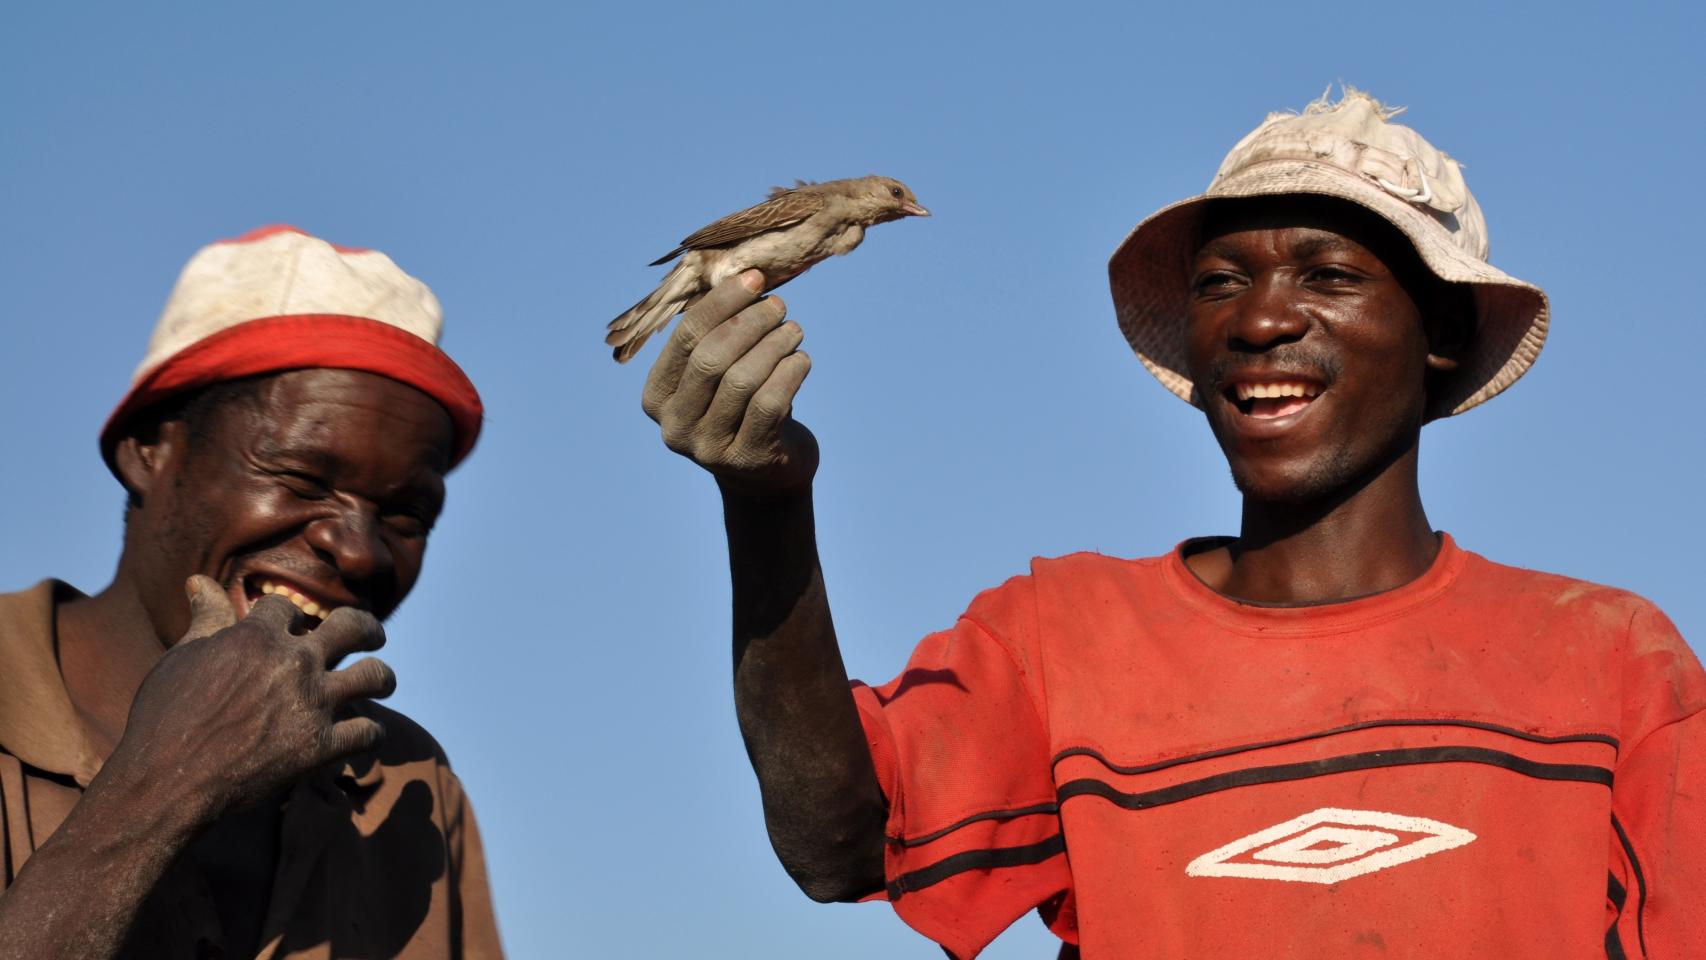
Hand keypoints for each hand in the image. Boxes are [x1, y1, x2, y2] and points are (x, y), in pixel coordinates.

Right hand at [104, 576, 394, 823]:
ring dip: (382, 677)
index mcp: (257, 636)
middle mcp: (294, 663)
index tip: (288, 627)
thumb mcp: (182, 658)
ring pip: (376, 675)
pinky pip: (369, 731)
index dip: (286, 616)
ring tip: (381, 681)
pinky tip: (365, 734)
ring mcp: (312, 704)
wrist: (165, 783)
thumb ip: (206, 619)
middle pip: (353, 626)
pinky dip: (371, 733)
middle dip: (367, 628)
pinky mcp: (322, 747)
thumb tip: (199, 579)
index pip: (287, 607)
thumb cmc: (165, 717)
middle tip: (373, 635)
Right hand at [641, 270, 817, 494]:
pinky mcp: (746, 460)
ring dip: (774, 345)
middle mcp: (674, 426)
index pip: (685, 339)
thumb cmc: (740, 408)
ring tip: (793, 331)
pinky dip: (789, 373)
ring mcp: (707, 448)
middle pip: (711, 358)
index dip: (721, 303)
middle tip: (779, 306)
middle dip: (750, 323)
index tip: (755, 279)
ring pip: (743, 380)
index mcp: (656, 397)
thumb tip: (746, 276)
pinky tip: (802, 360)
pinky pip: (770, 404)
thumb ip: (719, 334)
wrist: (765, 475)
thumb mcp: (718, 374)